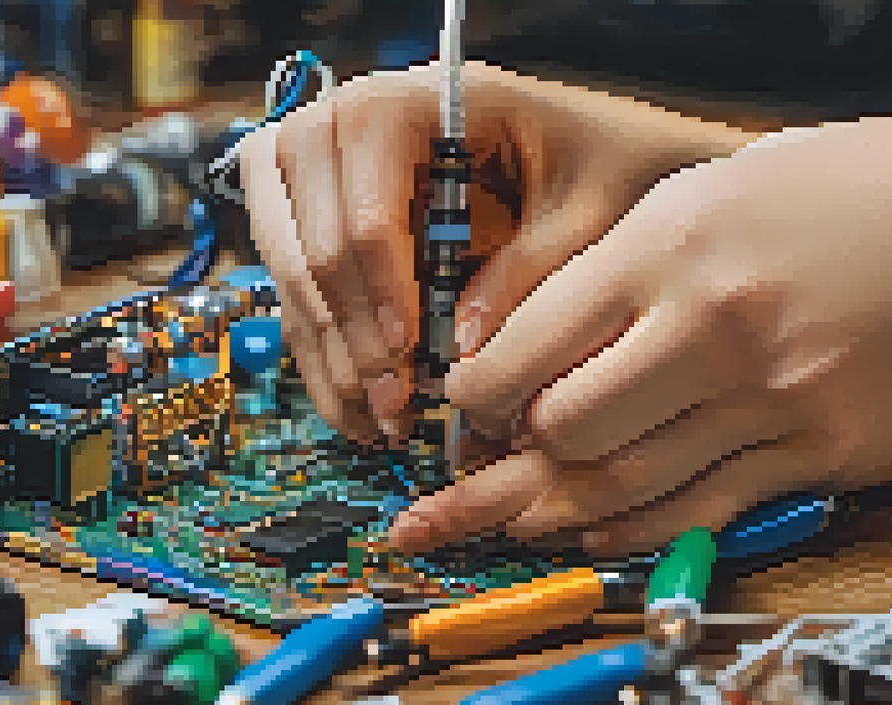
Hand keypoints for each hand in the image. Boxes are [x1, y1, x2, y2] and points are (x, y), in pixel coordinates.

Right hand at [239, 62, 758, 441]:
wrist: (601, 152)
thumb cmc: (605, 165)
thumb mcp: (589, 215)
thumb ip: (529, 273)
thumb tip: (461, 351)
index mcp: (423, 99)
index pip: (367, 205)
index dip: (382, 287)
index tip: (413, 353)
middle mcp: (352, 120)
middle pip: (310, 237)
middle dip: (351, 332)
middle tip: (397, 404)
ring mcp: (321, 164)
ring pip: (287, 265)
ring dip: (329, 352)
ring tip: (381, 417)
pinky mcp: (314, 211)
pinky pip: (292, 285)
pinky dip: (321, 351)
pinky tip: (358, 407)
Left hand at [389, 103, 891, 554]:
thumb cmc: (875, 191)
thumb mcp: (735, 184)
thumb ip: (638, 261)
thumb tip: (549, 337)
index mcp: (673, 243)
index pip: (527, 345)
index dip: (476, 394)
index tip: (468, 405)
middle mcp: (709, 328)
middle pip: (561, 428)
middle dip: (503, 461)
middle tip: (473, 473)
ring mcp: (770, 403)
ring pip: (619, 487)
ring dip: (548, 513)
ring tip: (500, 524)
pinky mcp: (822, 457)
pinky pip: (698, 513)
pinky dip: (632, 532)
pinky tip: (592, 535)